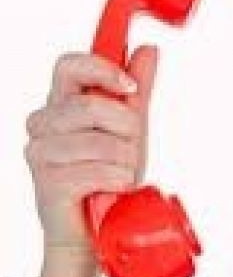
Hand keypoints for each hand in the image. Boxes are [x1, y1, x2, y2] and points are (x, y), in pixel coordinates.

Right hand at [24, 45, 157, 276]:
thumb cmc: (107, 173)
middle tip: (132, 145)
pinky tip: (116, 185)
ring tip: (122, 170)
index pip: (69, 65)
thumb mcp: (130, 125)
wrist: (96, 226)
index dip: (102, 69)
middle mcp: (43, 124)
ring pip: (98, 140)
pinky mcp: (48, 183)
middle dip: (125, 127)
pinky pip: (96, 170)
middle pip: (89, 105)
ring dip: (124, 158)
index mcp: (61, 102)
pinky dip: (117, 178)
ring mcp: (40, 153)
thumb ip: (136, 88)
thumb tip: (147, 49)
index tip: (130, 87)